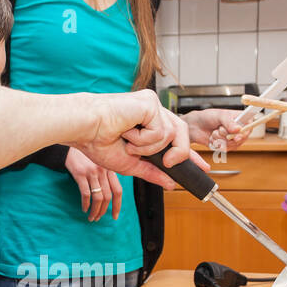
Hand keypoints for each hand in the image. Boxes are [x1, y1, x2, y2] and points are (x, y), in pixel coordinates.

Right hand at [65, 147, 122, 221]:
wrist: (71, 141)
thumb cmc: (84, 155)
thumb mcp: (99, 162)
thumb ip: (106, 175)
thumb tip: (110, 194)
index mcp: (110, 169)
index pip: (118, 191)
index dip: (117, 206)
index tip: (115, 216)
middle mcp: (103, 171)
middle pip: (108, 197)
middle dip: (104, 211)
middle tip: (98, 219)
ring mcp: (92, 172)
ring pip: (98, 197)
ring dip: (95, 211)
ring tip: (91, 217)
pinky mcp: (80, 173)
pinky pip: (86, 194)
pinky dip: (85, 204)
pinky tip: (84, 209)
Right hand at [76, 89, 208, 187]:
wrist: (84, 129)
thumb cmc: (98, 141)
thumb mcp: (130, 164)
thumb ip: (152, 172)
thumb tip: (171, 183)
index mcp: (147, 123)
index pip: (175, 138)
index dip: (189, 154)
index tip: (202, 168)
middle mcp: (152, 112)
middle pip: (181, 133)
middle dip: (180, 153)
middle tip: (167, 163)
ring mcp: (152, 105)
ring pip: (170, 135)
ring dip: (148, 147)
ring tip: (128, 141)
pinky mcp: (150, 102)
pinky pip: (160, 131)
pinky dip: (143, 139)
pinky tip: (127, 132)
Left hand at [183, 108, 252, 151]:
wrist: (195, 126)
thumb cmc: (207, 117)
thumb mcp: (219, 116)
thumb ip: (229, 122)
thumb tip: (237, 129)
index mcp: (240, 118)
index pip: (249, 126)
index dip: (244, 133)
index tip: (236, 137)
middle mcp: (238, 129)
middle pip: (241, 139)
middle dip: (227, 136)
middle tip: (219, 129)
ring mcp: (232, 138)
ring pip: (232, 145)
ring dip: (220, 140)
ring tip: (214, 132)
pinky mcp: (225, 146)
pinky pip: (225, 149)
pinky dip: (217, 145)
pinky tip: (213, 138)